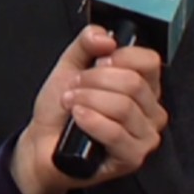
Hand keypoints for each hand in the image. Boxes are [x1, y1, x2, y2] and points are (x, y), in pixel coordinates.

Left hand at [9, 24, 166, 193]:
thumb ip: (87, 43)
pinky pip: (116, 133)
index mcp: (143, 85)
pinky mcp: (133, 157)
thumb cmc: (61, 110)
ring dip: (88, 100)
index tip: (98, 62)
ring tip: (72, 104)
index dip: (121, 57)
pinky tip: (78, 118)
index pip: (149, 61)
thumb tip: (105, 36)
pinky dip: (91, 121)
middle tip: (75, 87)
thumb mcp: (71, 66)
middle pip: (133, 83)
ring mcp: (145, 136)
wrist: (42, 143)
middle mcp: (150, 110)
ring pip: (124, 107)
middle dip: (95, 81)